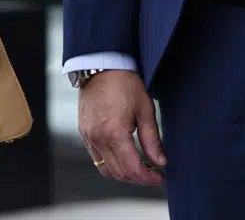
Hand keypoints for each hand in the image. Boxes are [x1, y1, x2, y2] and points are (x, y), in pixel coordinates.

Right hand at [78, 70, 165, 185]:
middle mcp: (98, 138)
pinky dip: (111, 163)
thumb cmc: (124, 83)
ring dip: (124, 173)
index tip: (160, 177)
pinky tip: (124, 155)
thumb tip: (160, 161)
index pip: (132, 169)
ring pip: (106, 170)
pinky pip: (97, 158)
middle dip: (138, 178)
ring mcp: (88, 136)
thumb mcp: (145, 109)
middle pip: (119, 174)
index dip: (148, 178)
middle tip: (153, 173)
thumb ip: (152, 140)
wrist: (101, 66)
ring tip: (139, 166)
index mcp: (114, 133)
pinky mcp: (84, 133)